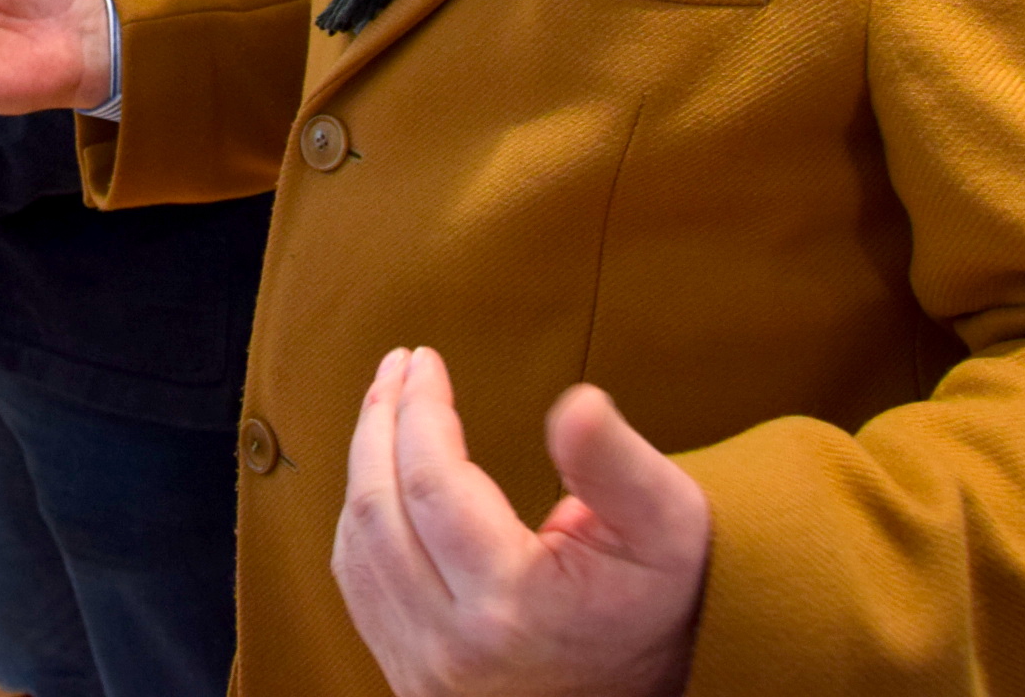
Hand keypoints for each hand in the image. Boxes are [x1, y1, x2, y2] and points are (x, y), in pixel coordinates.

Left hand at [333, 349, 709, 696]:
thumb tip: (578, 402)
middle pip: (379, 511)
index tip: (425, 361)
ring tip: (385, 405)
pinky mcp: (410, 676)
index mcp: (512, 605)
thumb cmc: (662, 600)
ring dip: (363, 463)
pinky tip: (380, 475)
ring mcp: (424, 668)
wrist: (647, 687)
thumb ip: (616, 462)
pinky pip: (358, 583)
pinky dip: (362, 518)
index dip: (420, 410)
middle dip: (380, 423)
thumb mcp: (666, 523)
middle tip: (397, 368)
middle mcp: (454, 646)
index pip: (432, 484)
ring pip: (357, 546)